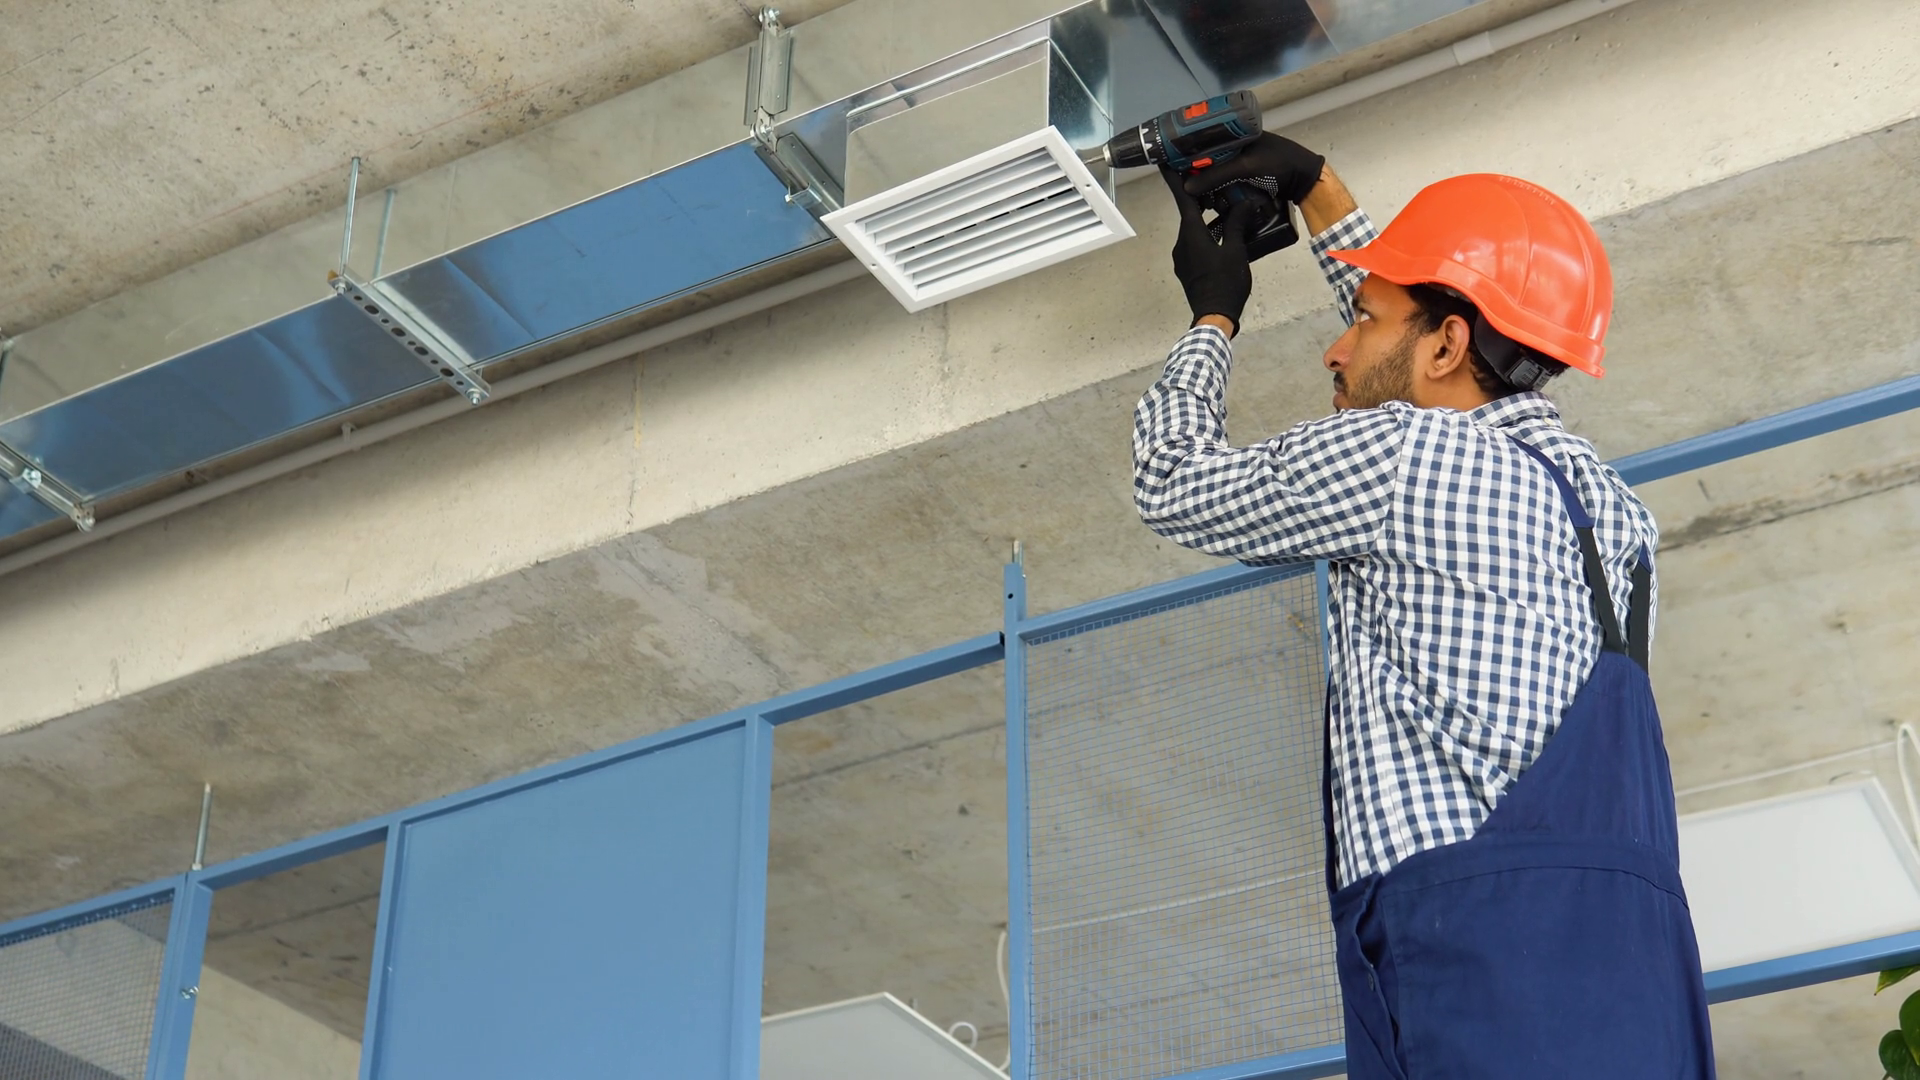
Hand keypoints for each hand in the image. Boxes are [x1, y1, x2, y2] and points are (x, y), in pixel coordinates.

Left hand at [1164, 165, 1260, 334]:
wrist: (1214, 316)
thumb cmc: (1226, 283)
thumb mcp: (1236, 250)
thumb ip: (1238, 223)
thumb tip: (1244, 202)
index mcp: (1191, 234)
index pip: (1182, 199)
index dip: (1175, 179)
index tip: (1167, 162)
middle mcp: (1182, 242)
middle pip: (1189, 213)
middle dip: (1201, 198)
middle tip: (1214, 181)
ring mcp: (1182, 257)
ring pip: (1194, 230)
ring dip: (1208, 219)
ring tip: (1227, 209)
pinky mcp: (1187, 268)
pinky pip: (1196, 244)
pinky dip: (1207, 234)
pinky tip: (1225, 234)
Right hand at [1183, 132, 1324, 205]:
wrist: (1305, 181)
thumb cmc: (1279, 164)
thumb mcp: (1245, 166)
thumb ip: (1217, 175)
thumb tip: (1187, 186)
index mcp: (1236, 132)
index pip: (1204, 138)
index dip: (1188, 150)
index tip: (1173, 162)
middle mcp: (1236, 146)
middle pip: (1207, 159)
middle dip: (1197, 173)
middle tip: (1187, 185)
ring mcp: (1241, 164)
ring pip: (1215, 174)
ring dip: (1208, 186)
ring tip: (1201, 197)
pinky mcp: (1245, 179)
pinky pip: (1225, 185)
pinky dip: (1219, 193)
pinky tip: (1213, 201)